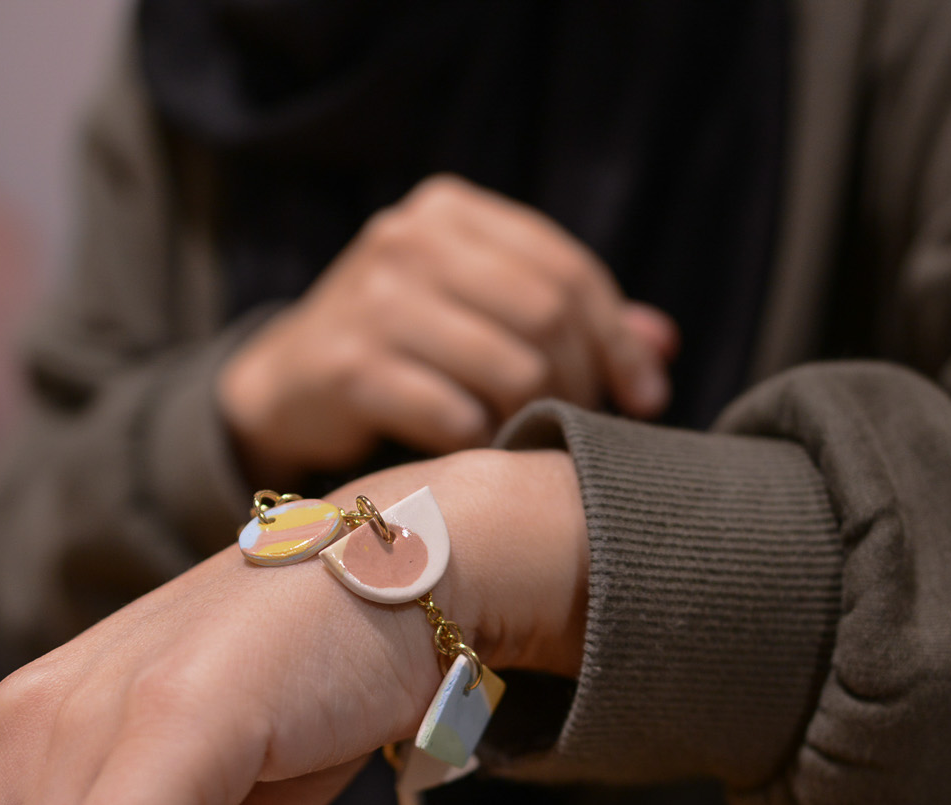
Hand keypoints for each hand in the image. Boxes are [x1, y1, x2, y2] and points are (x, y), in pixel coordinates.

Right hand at [218, 174, 678, 489]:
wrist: (286, 386)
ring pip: (511, 368)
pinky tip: (471, 448)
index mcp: (450, 211)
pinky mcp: (350, 366)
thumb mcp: (481, 310)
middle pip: (547, 316)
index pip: (567, 269)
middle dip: (580, 381)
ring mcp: (374, 300)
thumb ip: (569, 317)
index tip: (646, 396)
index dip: (619, 340)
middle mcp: (409, 239)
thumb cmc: (405, 348)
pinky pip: (456, 416)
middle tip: (578, 422)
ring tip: (525, 434)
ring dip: (533, 416)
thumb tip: (664, 346)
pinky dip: (479, 442)